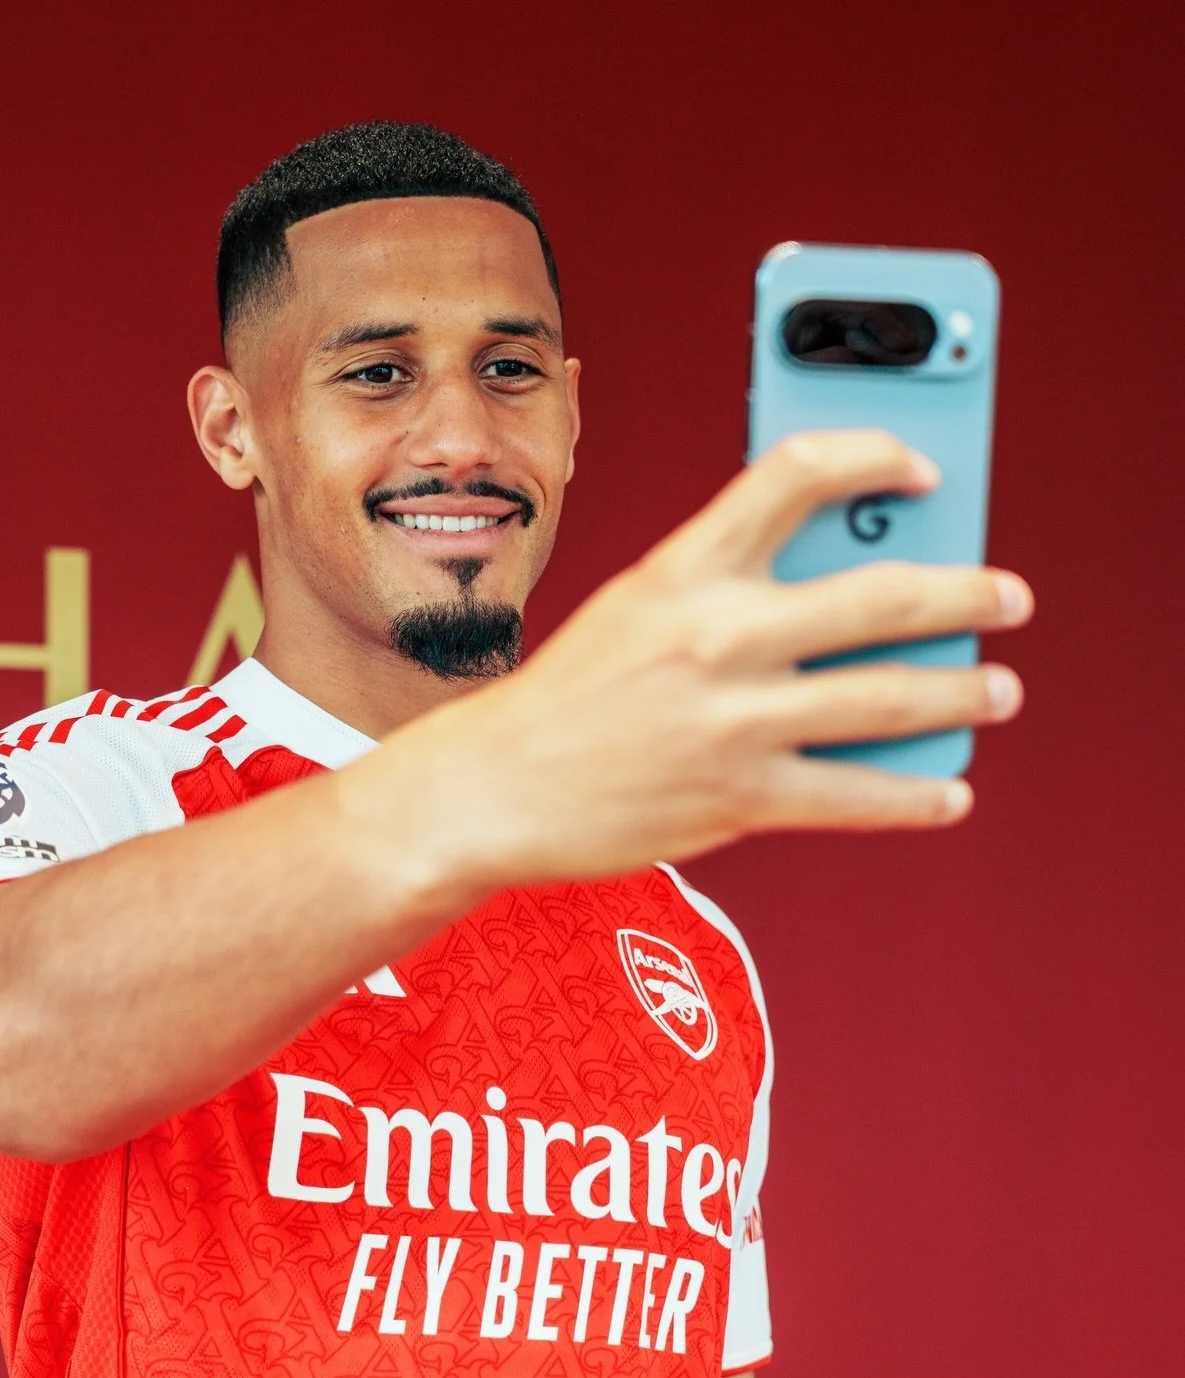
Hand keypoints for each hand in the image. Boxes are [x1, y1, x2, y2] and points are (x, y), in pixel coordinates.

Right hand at [364, 429, 1030, 893]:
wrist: (493, 789)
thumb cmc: (567, 698)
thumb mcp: (636, 609)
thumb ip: (727, 589)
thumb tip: (844, 596)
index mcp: (685, 567)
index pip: (798, 471)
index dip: (876, 455)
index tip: (922, 469)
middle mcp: (717, 633)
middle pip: (883, 593)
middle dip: (969, 594)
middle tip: (1009, 596)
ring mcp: (733, 719)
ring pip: (889, 696)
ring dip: (964, 690)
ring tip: (998, 688)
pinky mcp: (738, 796)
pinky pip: (857, 795)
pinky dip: (918, 796)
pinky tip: (950, 790)